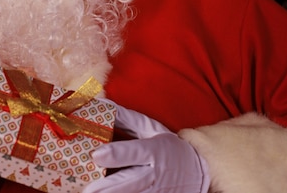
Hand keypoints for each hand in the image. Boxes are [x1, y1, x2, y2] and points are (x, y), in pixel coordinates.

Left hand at [83, 103, 209, 192]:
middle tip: (88, 189)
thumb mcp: (150, 128)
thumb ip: (125, 117)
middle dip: (109, 187)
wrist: (197, 170)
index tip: (96, 155)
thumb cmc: (167, 147)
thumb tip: (101, 102)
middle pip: (131, 181)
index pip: (134, 152)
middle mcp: (154, 173)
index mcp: (153, 150)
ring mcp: (156, 191)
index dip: (116, 154)